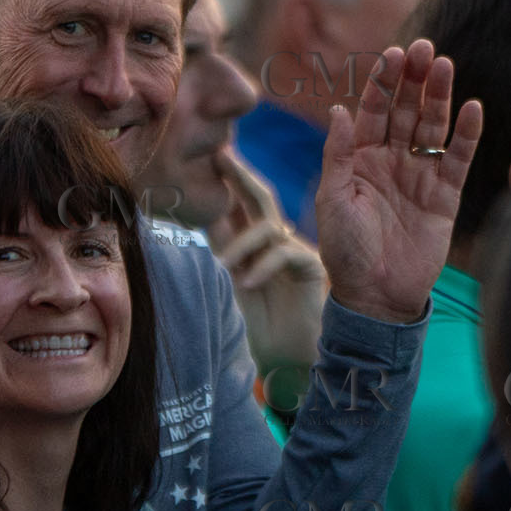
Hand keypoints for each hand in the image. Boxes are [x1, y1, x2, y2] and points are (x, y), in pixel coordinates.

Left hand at [205, 151, 326, 379]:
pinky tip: (247, 281)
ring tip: (223, 264)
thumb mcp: (230, 279)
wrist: (287, 358)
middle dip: (238, 174)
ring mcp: (294, 250)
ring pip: (267, 225)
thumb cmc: (256, 323)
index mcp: (253, 240)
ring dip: (241, 243)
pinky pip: (285, 254)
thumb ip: (221, 246)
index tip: (201, 157)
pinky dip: (263, 265)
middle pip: (257, 197)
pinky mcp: (310, 267)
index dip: (222, 182)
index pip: (236, 203)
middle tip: (219, 152)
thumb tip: (199, 211)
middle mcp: (275, 239)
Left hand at [315, 40, 480, 323]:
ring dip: (439, 97)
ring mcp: (419, 176)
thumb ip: (338, 153)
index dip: (382, 84)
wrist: (375, 295)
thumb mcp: (332, 198)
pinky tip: (471, 108)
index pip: (373, 111)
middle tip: (424, 48)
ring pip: (432, 128)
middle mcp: (391, 161)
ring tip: (446, 65)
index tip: (393, 55)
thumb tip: (339, 109)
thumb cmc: (346, 249)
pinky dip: (465, 135)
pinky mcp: (445, 196)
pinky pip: (457, 159)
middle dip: (414, 80)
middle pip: (405, 111)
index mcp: (360, 159)